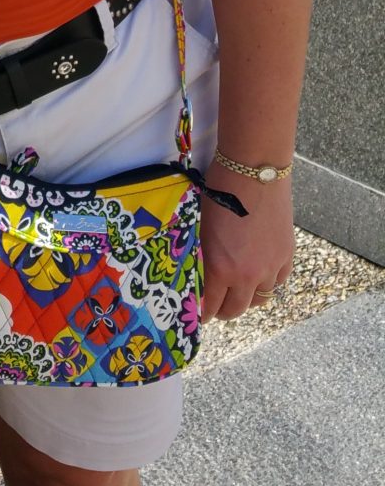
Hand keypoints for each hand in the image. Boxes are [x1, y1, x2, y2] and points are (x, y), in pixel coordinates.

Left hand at [199, 171, 293, 319]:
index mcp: (221, 269)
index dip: (204, 314)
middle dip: (224, 311)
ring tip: (238, 291)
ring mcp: (271, 266)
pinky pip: (278, 282)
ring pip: (260, 298)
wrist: (254, 171)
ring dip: (248, 298)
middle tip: (217, 306)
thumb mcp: (202, 228)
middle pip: (237, 309)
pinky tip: (259, 276)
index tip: (199, 315)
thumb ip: (203, 256)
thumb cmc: (219, 192)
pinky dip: (268, 283)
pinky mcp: (286, 255)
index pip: (211, 306)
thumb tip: (199, 274)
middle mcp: (248, 275)